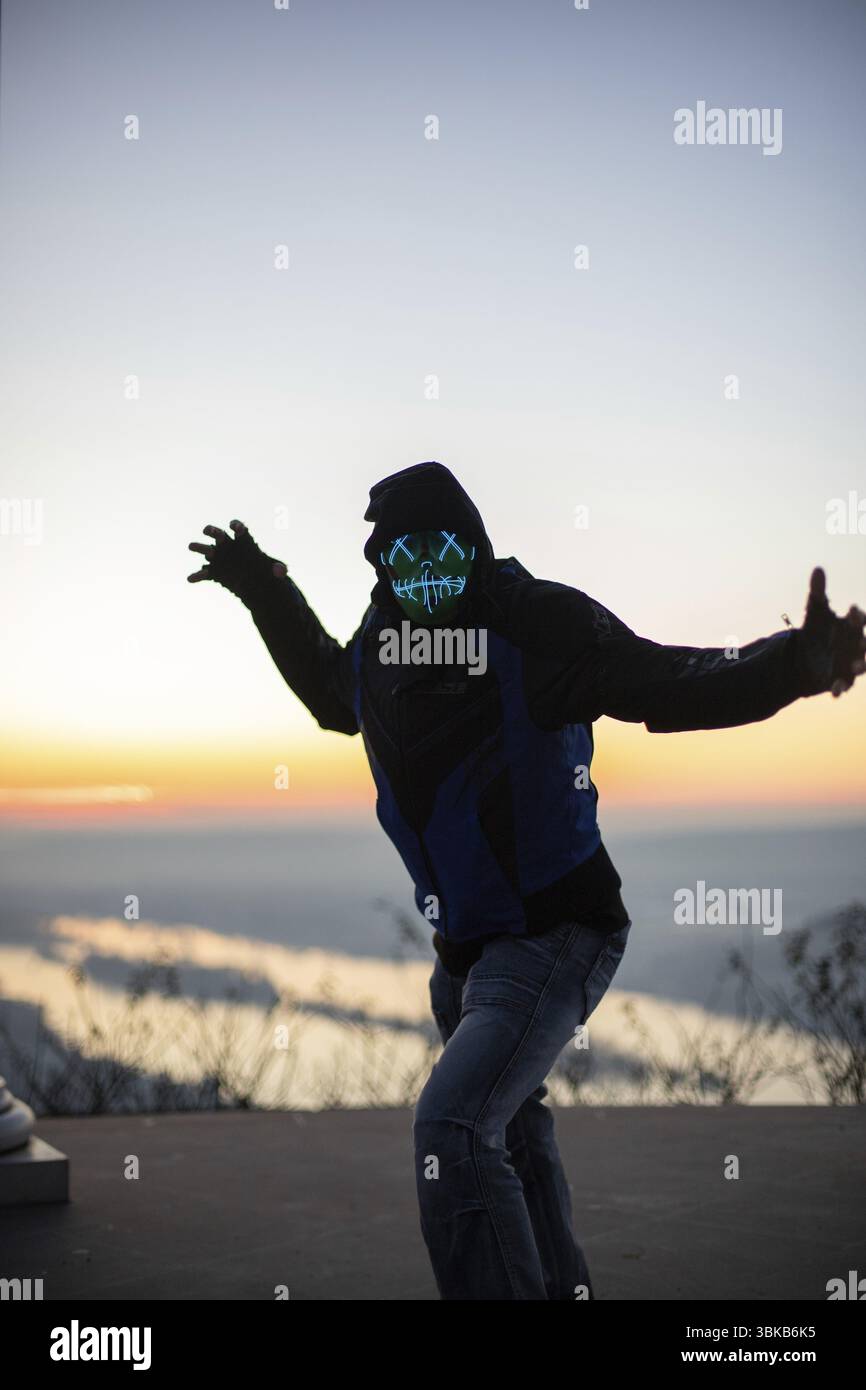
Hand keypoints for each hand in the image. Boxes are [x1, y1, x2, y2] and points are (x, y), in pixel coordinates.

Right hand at [187, 519, 286, 602]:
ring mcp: (219, 558)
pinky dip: (198, 575)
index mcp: (244, 542)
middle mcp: (229, 546)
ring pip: (207, 550)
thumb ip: (278, 569)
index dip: (238, 527)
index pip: (240, 530)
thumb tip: (282, 571)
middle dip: (213, 531)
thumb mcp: (274, 569)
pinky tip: (190, 579)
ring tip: (191, 545)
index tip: (236, 526)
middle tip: (207, 529)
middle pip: (219, 535)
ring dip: (199, 547)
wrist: (253, 582)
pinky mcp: (214, 572)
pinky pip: (204, 573)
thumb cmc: (263, 569)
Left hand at [798, 567, 865, 697]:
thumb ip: (818, 591)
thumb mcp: (814, 611)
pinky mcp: (840, 679)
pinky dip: (840, 688)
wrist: (806, 655)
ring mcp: (849, 663)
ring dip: (860, 665)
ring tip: (856, 665)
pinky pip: (843, 685)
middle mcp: (856, 645)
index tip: (852, 610)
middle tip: (860, 641)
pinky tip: (835, 692)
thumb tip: (818, 569)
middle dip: (863, 643)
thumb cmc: (817, 629)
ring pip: (861, 665)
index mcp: (852, 626)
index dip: (857, 616)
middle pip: (864, 643)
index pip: (859, 619)